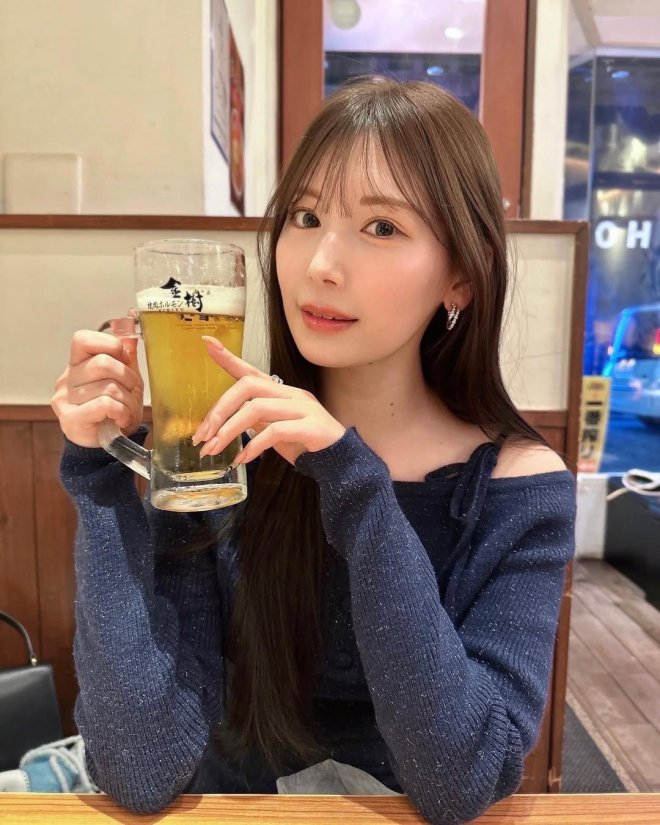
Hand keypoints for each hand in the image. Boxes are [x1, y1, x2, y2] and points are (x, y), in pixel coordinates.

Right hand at [51, 330, 143, 447]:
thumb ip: (126, 358)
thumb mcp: (126, 379)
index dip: (109, 345)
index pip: (83, 339)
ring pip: (109, 387)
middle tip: (129, 392)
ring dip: (127, 401)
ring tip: (125, 410)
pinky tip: (120, 418)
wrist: (107, 443)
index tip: (123, 359)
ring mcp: (66, 399)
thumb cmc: (115, 408)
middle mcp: (67, 379)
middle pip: (103, 363)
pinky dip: (121, 411)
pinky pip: (105, 404)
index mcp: (77, 363)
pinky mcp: (71, 419)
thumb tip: (130, 336)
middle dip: (127, 378)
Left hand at [193, 336, 345, 465]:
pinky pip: (275, 431)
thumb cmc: (305, 444)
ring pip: (257, 408)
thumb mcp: (273, 430)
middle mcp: (291, 394)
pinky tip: (244, 459)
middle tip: (203, 436)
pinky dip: (254, 446)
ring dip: (230, 430)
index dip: (228, 358)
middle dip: (220, 410)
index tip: (207, 343)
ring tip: (215, 450)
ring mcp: (302, 408)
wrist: (340, 460)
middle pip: (248, 386)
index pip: (250, 371)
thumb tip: (227, 421)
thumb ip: (255, 420)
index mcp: (280, 392)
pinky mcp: (311, 426)